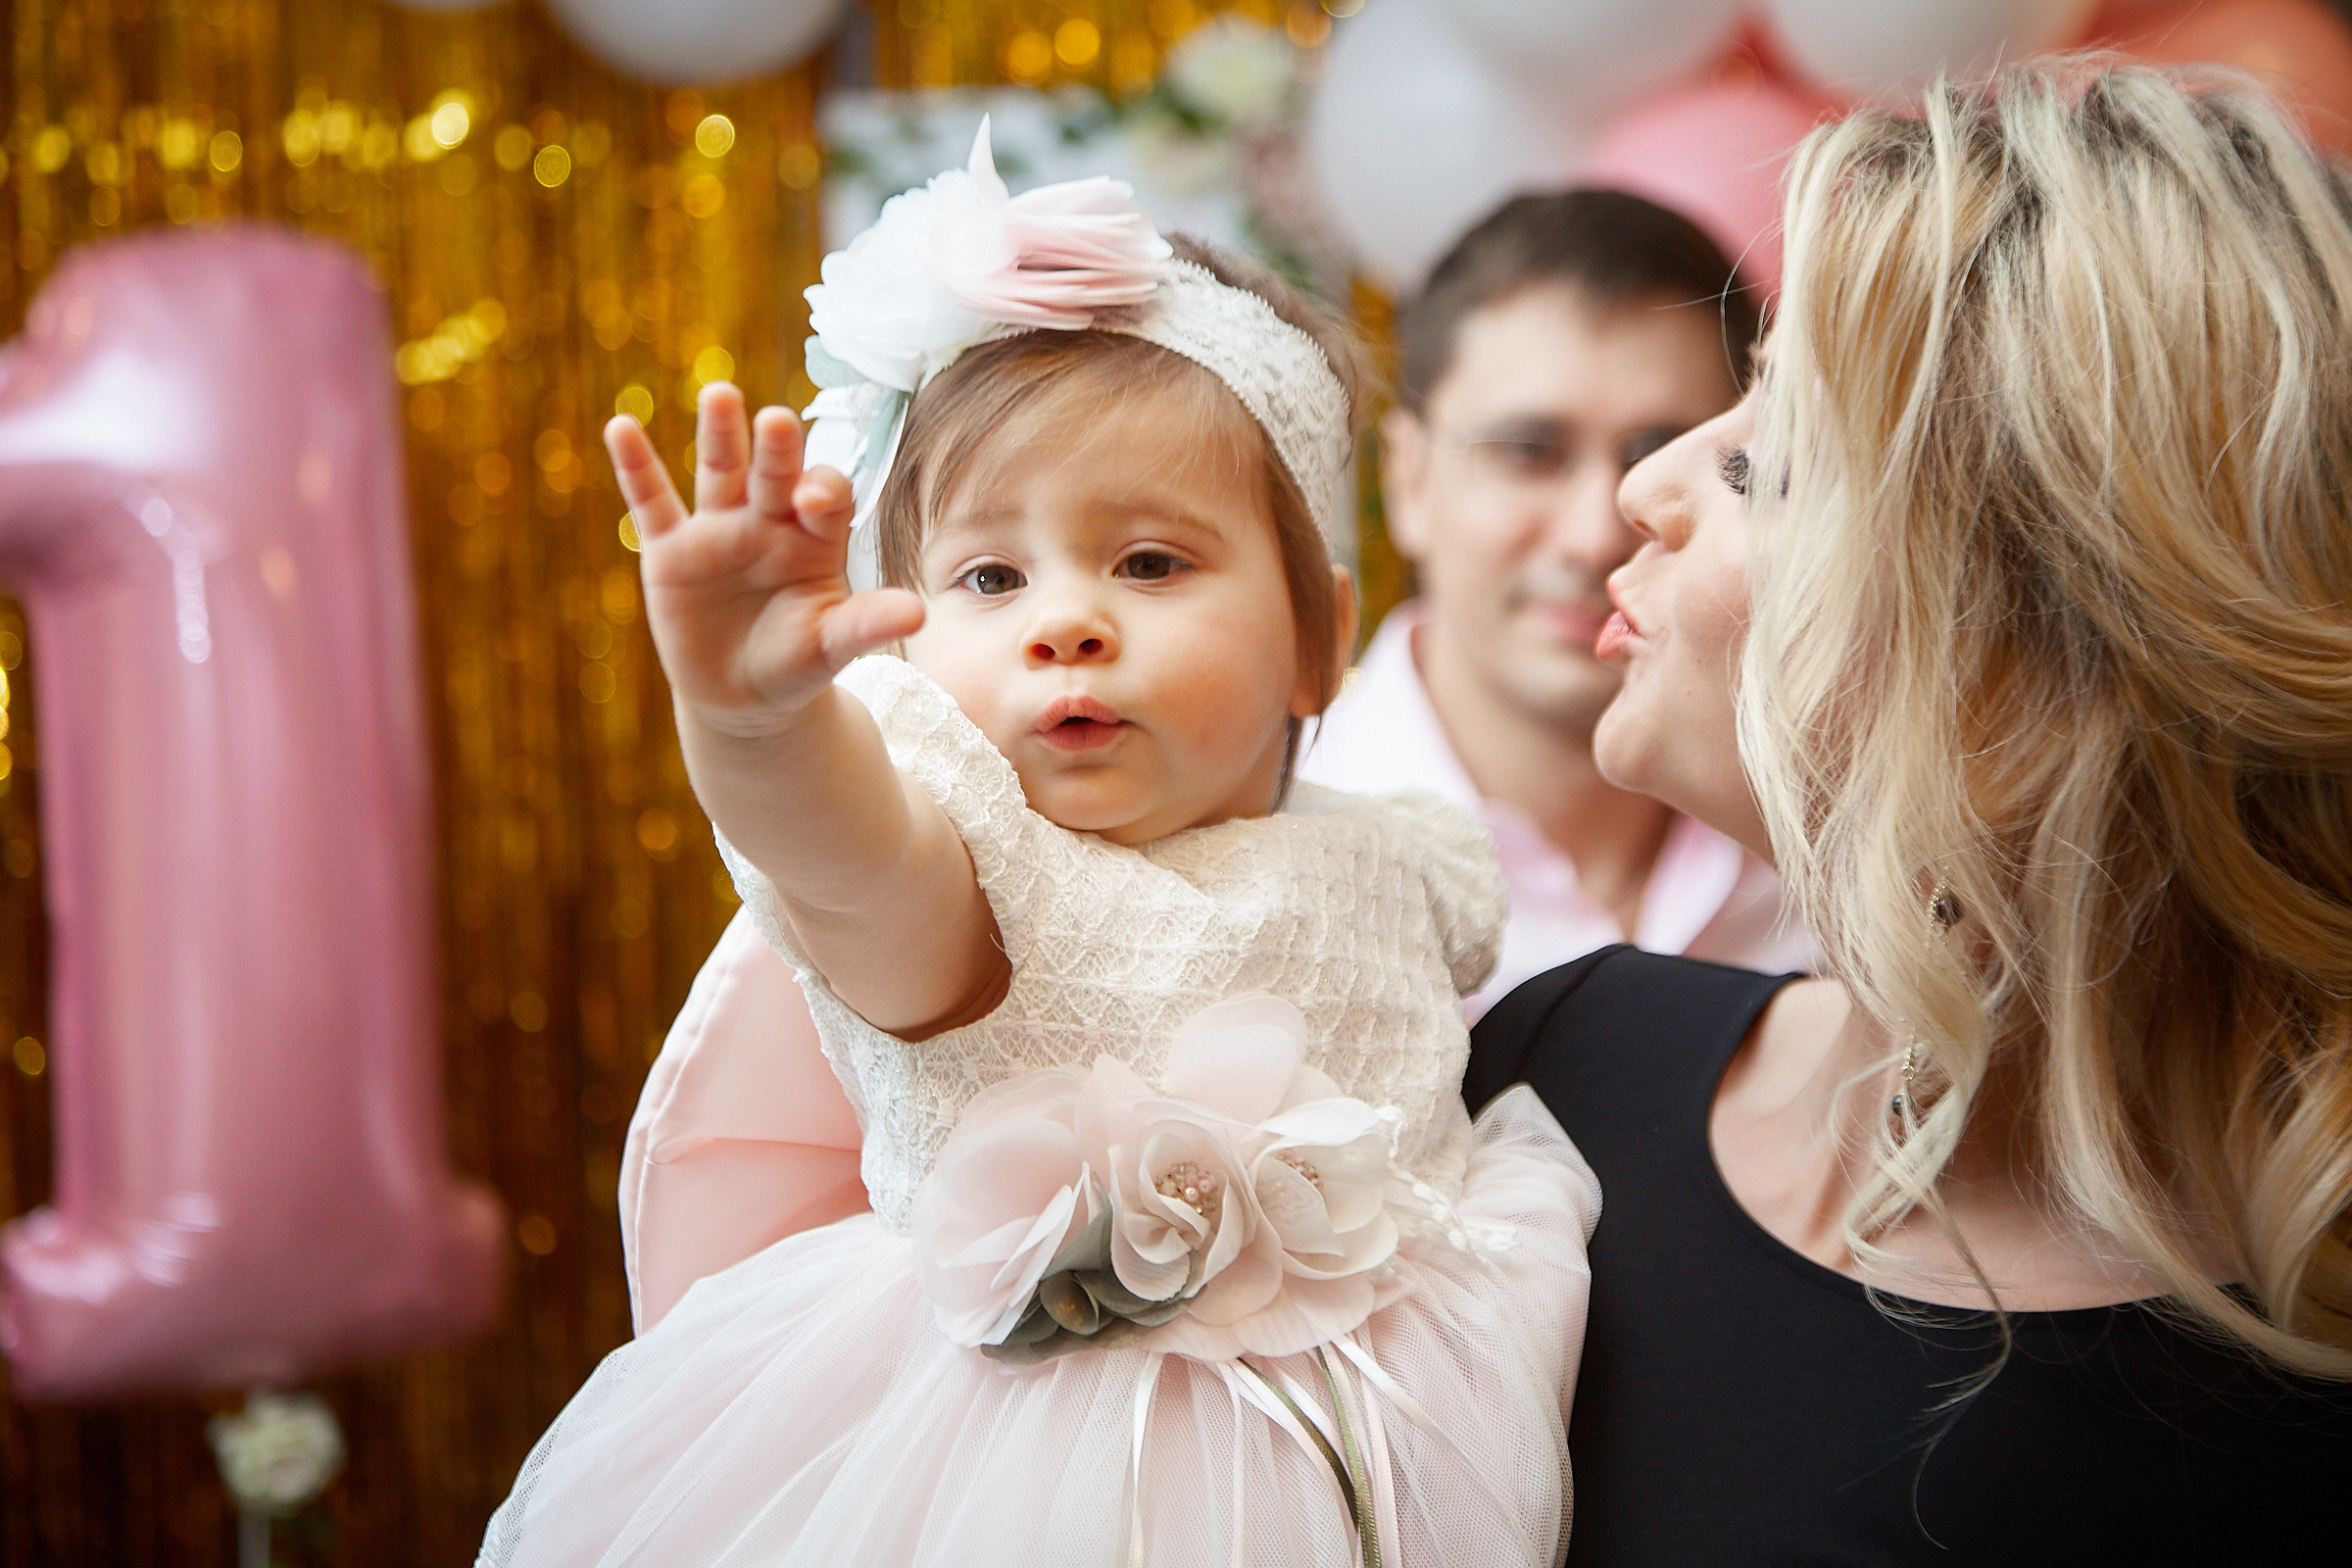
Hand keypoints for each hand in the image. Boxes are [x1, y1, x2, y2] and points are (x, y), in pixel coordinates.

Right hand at [608, 382, 925, 736]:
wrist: (742, 696)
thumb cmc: (797, 664)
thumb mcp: (831, 647)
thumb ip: (867, 624)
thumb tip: (919, 614)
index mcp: (815, 537)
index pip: (825, 496)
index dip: (821, 492)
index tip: (811, 502)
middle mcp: (769, 520)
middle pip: (775, 472)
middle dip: (777, 450)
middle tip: (777, 422)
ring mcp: (719, 529)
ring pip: (720, 472)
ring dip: (720, 435)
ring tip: (720, 396)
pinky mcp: (671, 549)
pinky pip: (652, 503)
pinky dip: (636, 468)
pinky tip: (620, 427)